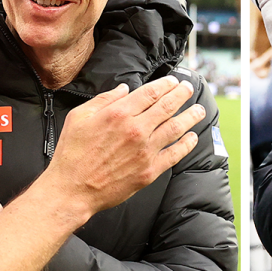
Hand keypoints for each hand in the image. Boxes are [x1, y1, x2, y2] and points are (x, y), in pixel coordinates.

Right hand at [46, 76, 203, 216]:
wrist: (73, 189)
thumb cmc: (72, 153)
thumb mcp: (79, 117)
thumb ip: (103, 100)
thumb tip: (124, 89)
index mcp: (119, 114)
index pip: (150, 93)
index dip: (166, 84)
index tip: (174, 81)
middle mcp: (136, 130)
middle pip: (167, 106)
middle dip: (181, 94)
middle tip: (189, 89)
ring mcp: (145, 151)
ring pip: (176, 128)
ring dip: (190, 116)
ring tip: (199, 110)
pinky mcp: (149, 171)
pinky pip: (174, 154)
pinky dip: (187, 144)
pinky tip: (192, 137)